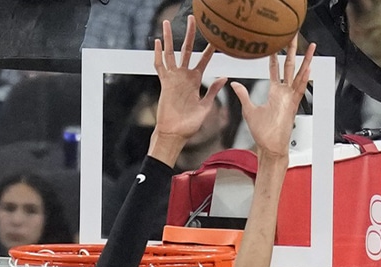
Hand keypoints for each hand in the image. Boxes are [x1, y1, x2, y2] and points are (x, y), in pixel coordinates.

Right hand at [152, 16, 225, 144]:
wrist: (175, 133)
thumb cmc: (190, 124)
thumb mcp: (206, 106)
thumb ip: (213, 91)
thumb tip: (225, 77)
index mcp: (196, 80)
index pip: (205, 59)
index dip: (210, 48)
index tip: (216, 36)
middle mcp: (184, 76)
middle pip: (187, 50)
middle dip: (190, 34)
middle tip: (193, 18)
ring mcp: (173, 78)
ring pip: (170, 53)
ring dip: (168, 38)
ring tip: (166, 23)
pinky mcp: (164, 83)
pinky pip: (159, 66)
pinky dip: (157, 54)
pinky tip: (156, 42)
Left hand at [230, 37, 315, 159]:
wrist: (270, 147)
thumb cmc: (262, 133)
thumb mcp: (249, 110)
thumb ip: (243, 94)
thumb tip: (235, 84)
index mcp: (275, 93)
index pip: (276, 70)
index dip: (275, 57)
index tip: (275, 46)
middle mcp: (285, 93)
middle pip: (290, 67)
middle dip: (292, 51)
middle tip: (294, 36)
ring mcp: (290, 98)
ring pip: (299, 74)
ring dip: (305, 60)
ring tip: (310, 46)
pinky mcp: (293, 105)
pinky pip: (300, 89)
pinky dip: (304, 79)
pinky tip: (308, 67)